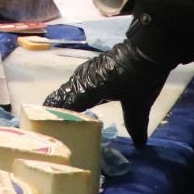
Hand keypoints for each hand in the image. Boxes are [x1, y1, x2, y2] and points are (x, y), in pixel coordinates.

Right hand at [44, 38, 172, 148]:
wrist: (147, 49)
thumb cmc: (140, 77)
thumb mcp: (138, 104)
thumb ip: (135, 124)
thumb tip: (139, 145)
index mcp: (89, 89)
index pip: (66, 105)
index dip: (56, 116)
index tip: (46, 127)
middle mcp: (82, 79)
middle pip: (63, 96)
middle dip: (54, 110)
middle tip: (48, 125)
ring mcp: (86, 72)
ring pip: (68, 88)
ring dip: (63, 101)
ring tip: (58, 116)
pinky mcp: (92, 68)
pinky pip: (75, 83)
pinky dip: (72, 94)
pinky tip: (76, 102)